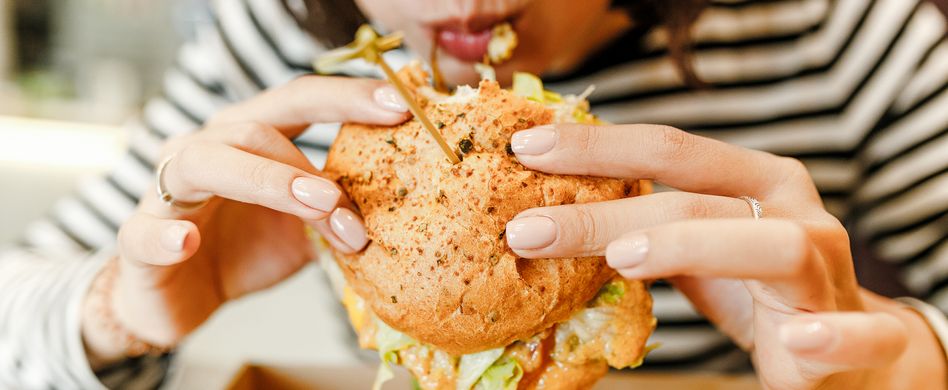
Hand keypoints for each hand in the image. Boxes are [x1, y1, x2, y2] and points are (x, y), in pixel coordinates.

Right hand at [81, 76, 409, 366]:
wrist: (178, 298)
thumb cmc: (243, 249)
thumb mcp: (303, 230)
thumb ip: (338, 212)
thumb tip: (402, 207)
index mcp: (249, 138)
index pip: (298, 101)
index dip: (346, 97)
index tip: (400, 105)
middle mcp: (206, 149)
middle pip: (255, 128)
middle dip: (310, 163)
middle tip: (350, 197)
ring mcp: (167, 190)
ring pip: (206, 163)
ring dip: (267, 183)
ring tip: (316, 208)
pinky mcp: (139, 239)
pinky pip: (146, 232)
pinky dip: (166, 235)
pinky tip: (186, 241)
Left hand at [503, 124, 946, 388]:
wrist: (848, 349)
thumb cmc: (757, 287)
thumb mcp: (695, 249)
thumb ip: (644, 227)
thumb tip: (548, 215)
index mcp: (754, 179)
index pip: (668, 149)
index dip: (597, 147)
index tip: (524, 149)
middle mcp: (793, 211)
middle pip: (698, 199)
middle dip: (607, 213)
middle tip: (530, 230)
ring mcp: (829, 270)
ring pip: (774, 246)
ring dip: (695, 248)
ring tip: (623, 261)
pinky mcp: (861, 333)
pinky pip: (859, 332)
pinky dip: (833, 336)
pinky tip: (797, 342)